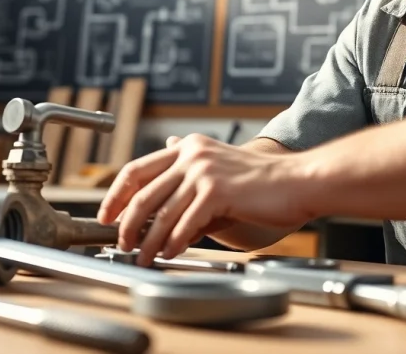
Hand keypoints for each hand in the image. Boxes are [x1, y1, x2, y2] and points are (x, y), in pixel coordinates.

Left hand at [96, 133, 313, 266]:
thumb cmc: (263, 182)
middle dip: (126, 223)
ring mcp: (204, 171)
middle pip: (142, 192)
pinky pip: (185, 223)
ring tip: (145, 257)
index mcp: (189, 147)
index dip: (116, 195)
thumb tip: (163, 170)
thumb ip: (190, 170)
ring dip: (149, 241)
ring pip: (161, 212)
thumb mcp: (220, 167)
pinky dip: (174, 242)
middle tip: (121, 243)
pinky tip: (172, 253)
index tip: (106, 216)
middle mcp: (192, 154)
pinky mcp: (217, 190)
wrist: (299, 181)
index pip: (136, 169)